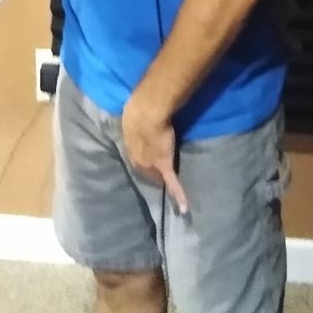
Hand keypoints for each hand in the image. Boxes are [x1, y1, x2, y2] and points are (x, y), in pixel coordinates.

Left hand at [121, 91, 187, 214]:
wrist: (147, 112)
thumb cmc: (138, 106)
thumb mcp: (132, 112)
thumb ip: (135, 116)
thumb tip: (137, 111)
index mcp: (128, 142)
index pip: (134, 156)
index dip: (140, 160)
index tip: (144, 162)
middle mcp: (137, 156)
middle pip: (143, 169)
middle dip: (148, 173)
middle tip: (155, 178)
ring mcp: (151, 163)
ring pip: (155, 176)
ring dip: (160, 182)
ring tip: (166, 190)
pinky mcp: (164, 165)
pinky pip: (172, 182)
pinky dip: (178, 194)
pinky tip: (184, 206)